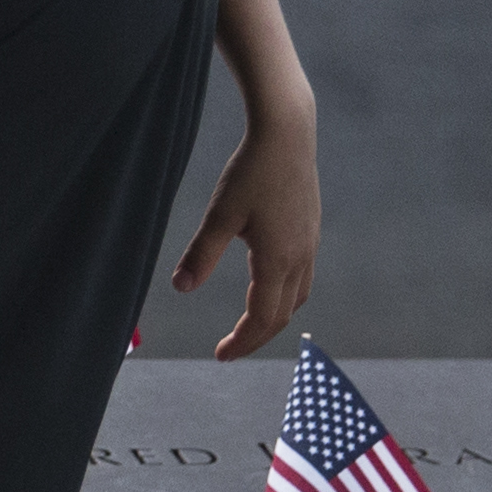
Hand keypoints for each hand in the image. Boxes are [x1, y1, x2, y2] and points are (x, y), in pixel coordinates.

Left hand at [172, 108, 320, 358]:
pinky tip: (266, 285)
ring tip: (247, 325)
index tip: (220, 355)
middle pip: (282, 314)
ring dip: (272, 317)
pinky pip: (302, 276)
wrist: (287, 136)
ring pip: (296, 297)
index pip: (263, 318)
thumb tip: (180, 288)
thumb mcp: (220, 214)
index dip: (242, 341)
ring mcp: (310, 244)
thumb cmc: (251, 172)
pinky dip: (284, 294)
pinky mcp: (310, 230)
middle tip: (228, 349)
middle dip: (254, 336)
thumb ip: (201, 254)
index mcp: (278, 260)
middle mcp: (300, 257)